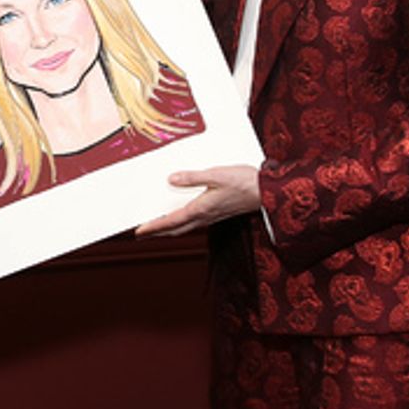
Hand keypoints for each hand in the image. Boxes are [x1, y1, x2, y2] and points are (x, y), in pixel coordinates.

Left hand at [135, 165, 260, 237]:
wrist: (268, 191)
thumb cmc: (245, 182)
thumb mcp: (216, 175)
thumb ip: (193, 177)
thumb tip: (172, 179)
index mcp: (201, 209)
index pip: (171, 221)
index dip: (154, 227)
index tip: (139, 232)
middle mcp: (205, 216)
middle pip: (176, 229)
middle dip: (158, 232)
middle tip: (143, 233)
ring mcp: (213, 216)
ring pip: (185, 227)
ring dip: (170, 228)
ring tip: (157, 226)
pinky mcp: (219, 213)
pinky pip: (195, 222)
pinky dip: (183, 222)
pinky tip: (182, 216)